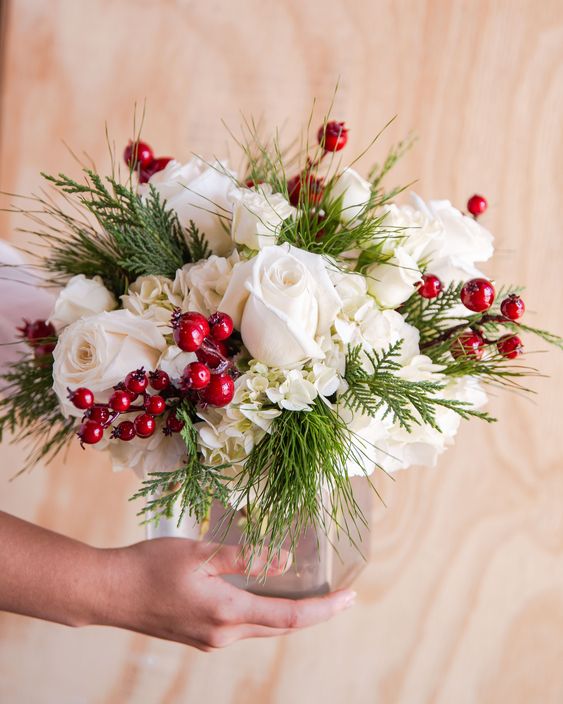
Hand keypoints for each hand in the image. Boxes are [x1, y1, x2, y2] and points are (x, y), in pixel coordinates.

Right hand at [100, 538, 356, 650]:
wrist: (108, 592)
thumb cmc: (151, 567)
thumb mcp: (201, 553)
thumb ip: (246, 557)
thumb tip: (286, 560)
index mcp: (228, 614)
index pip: (291, 617)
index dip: (325, 608)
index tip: (350, 598)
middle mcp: (224, 635)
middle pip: (281, 627)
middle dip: (314, 613)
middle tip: (340, 596)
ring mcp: (210, 640)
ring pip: (262, 628)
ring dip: (289, 614)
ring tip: (310, 593)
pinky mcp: (199, 636)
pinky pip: (243, 628)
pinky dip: (264, 613)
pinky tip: (265, 595)